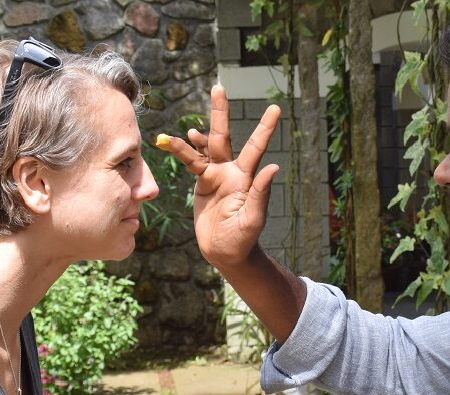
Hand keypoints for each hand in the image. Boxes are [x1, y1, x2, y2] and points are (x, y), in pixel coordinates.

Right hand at [158, 84, 280, 268]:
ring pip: (204, 148)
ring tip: (188, 130)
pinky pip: (190, 162)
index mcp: (245, 178)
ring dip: (196, 134)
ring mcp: (216, 176)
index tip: (274, 107)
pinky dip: (182, 151)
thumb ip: (261, 193)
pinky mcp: (202, 183)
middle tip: (219, 87)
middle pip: (225, 136)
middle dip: (221, 112)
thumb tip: (273, 166)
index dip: (264, 128)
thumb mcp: (253, 219)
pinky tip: (174, 140)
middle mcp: (231, 171)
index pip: (255, 147)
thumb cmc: (243, 239)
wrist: (225, 252)